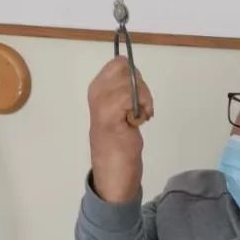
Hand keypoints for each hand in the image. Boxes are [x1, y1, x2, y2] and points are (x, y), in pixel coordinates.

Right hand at [87, 56, 154, 202]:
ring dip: (144, 100)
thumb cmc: (119, 146)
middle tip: (139, 110)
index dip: (133, 77)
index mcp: (97, 89)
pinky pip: (131, 97)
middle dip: (141, 87)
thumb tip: (133, 73)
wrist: (113, 176)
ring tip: (138, 119)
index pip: (119, 63)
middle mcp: (96, 93)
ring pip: (131, 82)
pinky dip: (142, 109)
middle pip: (126, 68)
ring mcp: (101, 104)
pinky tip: (138, 124)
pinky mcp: (110, 117)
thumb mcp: (121, 111)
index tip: (136, 99)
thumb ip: (124, 92)